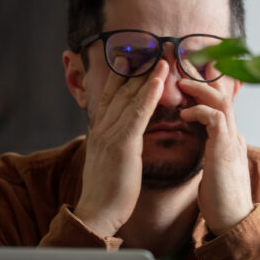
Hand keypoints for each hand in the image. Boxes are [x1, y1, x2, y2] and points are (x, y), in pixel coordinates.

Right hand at [74, 58, 167, 235]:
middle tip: (150, 46)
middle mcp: (103, 128)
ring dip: (148, 75)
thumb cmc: (107, 193)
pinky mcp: (122, 145)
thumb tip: (122, 139)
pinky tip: (159, 81)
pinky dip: (149, 95)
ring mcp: (111, 134)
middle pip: (120, 90)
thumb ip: (114, 145)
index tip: (130, 56)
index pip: (110, 96)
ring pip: (131, 97)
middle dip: (137, 68)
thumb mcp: (108, 162)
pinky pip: (138, 114)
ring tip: (162, 57)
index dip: (120, 74)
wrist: (97, 212)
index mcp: (99, 131)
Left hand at [178, 67, 252, 234]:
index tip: (184, 78)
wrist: (233, 222)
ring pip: (221, 100)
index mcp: (230, 138)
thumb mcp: (213, 168)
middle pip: (222, 93)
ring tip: (180, 83)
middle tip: (179, 67)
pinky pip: (216, 118)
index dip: (203, 87)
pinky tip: (185, 114)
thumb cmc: (220, 200)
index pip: (219, 103)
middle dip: (201, 78)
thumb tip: (198, 144)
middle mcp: (234, 134)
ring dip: (199, 88)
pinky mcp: (226, 150)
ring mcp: (233, 140)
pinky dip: (199, 111)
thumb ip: (210, 151)